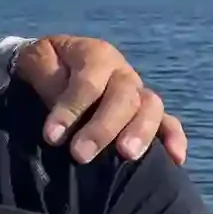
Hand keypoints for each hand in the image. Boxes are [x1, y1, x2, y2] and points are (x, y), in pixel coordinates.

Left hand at [12, 35, 187, 165]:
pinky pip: (169, 121)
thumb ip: (46, 78)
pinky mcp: (148, 112)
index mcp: (96, 54)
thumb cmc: (45, 65)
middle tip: (80, 154)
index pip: (88, 82)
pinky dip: (174, 138)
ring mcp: (138, 91)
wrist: (56, 62)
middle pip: (124, 96)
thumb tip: (58, 104)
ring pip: (151, 107)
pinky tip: (175, 159)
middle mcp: (122, 72)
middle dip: (102, 128)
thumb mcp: (36, 60)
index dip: (71, 109)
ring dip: (140, 132)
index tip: (52, 136)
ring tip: (127, 155)